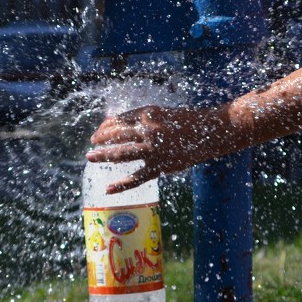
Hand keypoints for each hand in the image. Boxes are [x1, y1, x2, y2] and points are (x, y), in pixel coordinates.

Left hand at [88, 105, 241, 192]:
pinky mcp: (161, 166)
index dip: (107, 125)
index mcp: (148, 114)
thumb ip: (142, 119)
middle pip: (117, 135)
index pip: (120, 120)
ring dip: (103, 155)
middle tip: (92, 143)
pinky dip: (121, 185)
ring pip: (122, 154)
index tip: (100, 130)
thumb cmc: (187, 121)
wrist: (211, 131)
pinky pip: (137, 178)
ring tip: (90, 157)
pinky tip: (108, 188)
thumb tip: (118, 124)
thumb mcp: (162, 113)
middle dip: (101, 138)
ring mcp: (154, 150)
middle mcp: (148, 130)